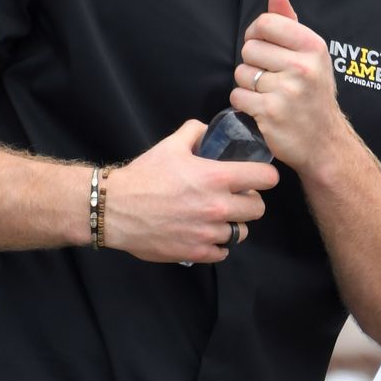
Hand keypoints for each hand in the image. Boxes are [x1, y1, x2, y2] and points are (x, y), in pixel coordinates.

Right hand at [103, 119, 277, 262]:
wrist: (115, 209)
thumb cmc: (143, 177)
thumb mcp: (170, 146)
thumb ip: (194, 132)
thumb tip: (207, 129)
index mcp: (216, 178)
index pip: (265, 178)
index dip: (265, 176)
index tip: (259, 177)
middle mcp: (218, 207)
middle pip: (258, 209)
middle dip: (250, 202)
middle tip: (236, 198)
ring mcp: (208, 232)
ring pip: (241, 233)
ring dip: (234, 225)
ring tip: (219, 218)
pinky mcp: (196, 252)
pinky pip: (222, 252)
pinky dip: (217, 244)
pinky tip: (205, 234)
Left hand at [230, 0, 354, 178]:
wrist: (325, 142)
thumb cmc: (314, 96)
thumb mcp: (310, 56)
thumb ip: (290, 22)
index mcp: (313, 47)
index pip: (265, 23)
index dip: (257, 35)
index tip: (265, 49)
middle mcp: (302, 66)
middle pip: (249, 48)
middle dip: (252, 63)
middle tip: (270, 78)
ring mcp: (287, 90)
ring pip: (241, 73)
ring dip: (248, 85)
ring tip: (268, 94)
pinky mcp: (270, 112)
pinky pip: (238, 96)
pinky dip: (244, 103)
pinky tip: (262, 108)